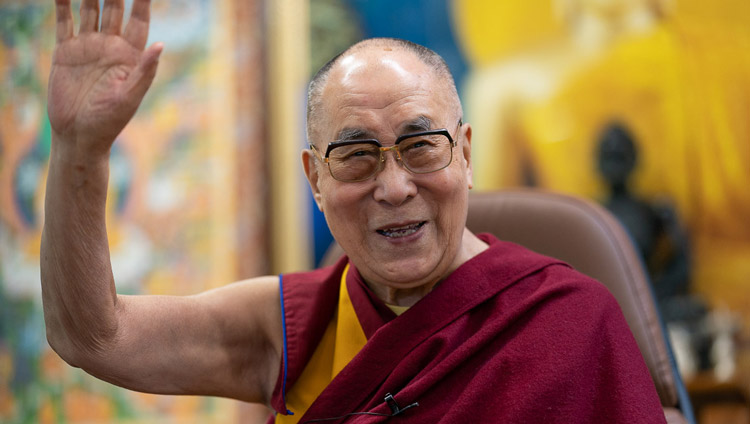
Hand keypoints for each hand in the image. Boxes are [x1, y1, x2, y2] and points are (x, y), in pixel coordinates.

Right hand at [48, 0, 161, 154]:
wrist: (78, 136)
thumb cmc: (109, 122)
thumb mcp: (129, 97)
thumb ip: (144, 71)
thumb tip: (161, 44)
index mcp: (131, 56)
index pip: (139, 19)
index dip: (141, 0)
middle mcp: (111, 46)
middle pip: (114, 8)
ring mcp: (88, 47)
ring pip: (89, 9)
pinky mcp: (66, 51)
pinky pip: (65, 22)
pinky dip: (63, 4)